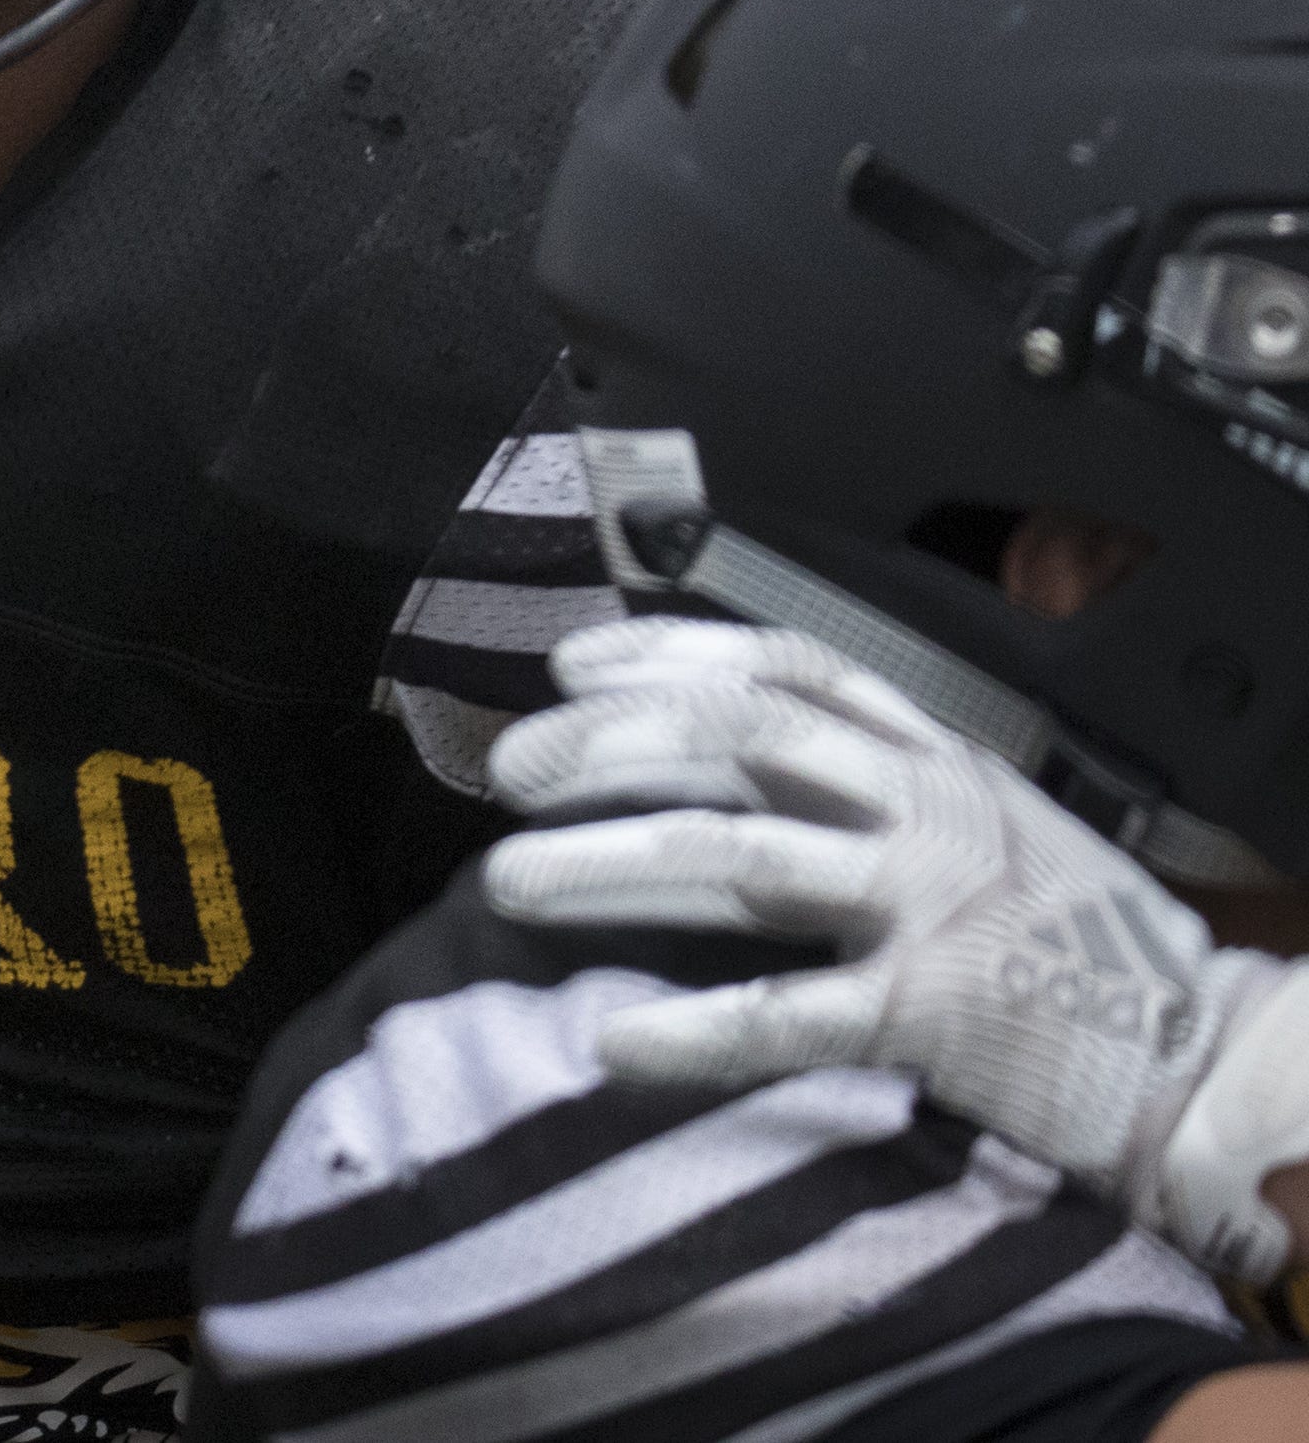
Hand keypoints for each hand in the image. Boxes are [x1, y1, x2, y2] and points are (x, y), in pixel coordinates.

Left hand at [481, 617, 1308, 1275]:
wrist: (1206, 1059)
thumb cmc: (1078, 944)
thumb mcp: (986, 820)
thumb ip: (873, 784)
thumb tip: (718, 762)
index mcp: (936, 759)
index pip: (785, 668)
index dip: (667, 655)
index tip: (570, 665)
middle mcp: (924, 811)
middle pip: (738, 734)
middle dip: (608, 742)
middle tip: (510, 769)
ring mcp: (925, 908)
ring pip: (737, 856)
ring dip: (608, 862)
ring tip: (508, 877)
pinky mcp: (929, 1016)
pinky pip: (784, 1018)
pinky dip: (690, 1030)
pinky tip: (613, 1041)